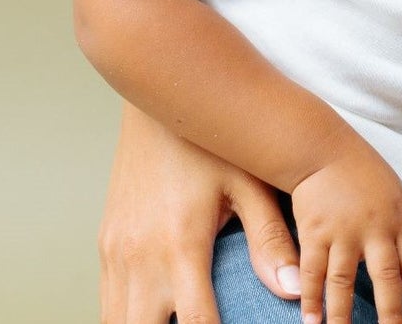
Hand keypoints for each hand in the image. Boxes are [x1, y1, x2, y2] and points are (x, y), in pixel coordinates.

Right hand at [99, 105, 299, 323]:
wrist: (160, 100)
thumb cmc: (213, 141)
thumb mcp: (249, 182)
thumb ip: (270, 238)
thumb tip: (296, 291)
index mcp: (181, 245)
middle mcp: (140, 258)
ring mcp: (115, 254)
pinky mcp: (105, 246)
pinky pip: (106, 305)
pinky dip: (126, 321)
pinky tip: (152, 320)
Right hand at [289, 139, 401, 323]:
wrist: (327, 150)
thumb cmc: (364, 174)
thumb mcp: (395, 196)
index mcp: (400, 218)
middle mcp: (375, 228)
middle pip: (386, 278)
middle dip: (392, 312)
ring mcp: (344, 232)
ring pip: (345, 283)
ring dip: (344, 317)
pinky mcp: (315, 234)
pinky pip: (314, 274)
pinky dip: (312, 301)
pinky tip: (311, 321)